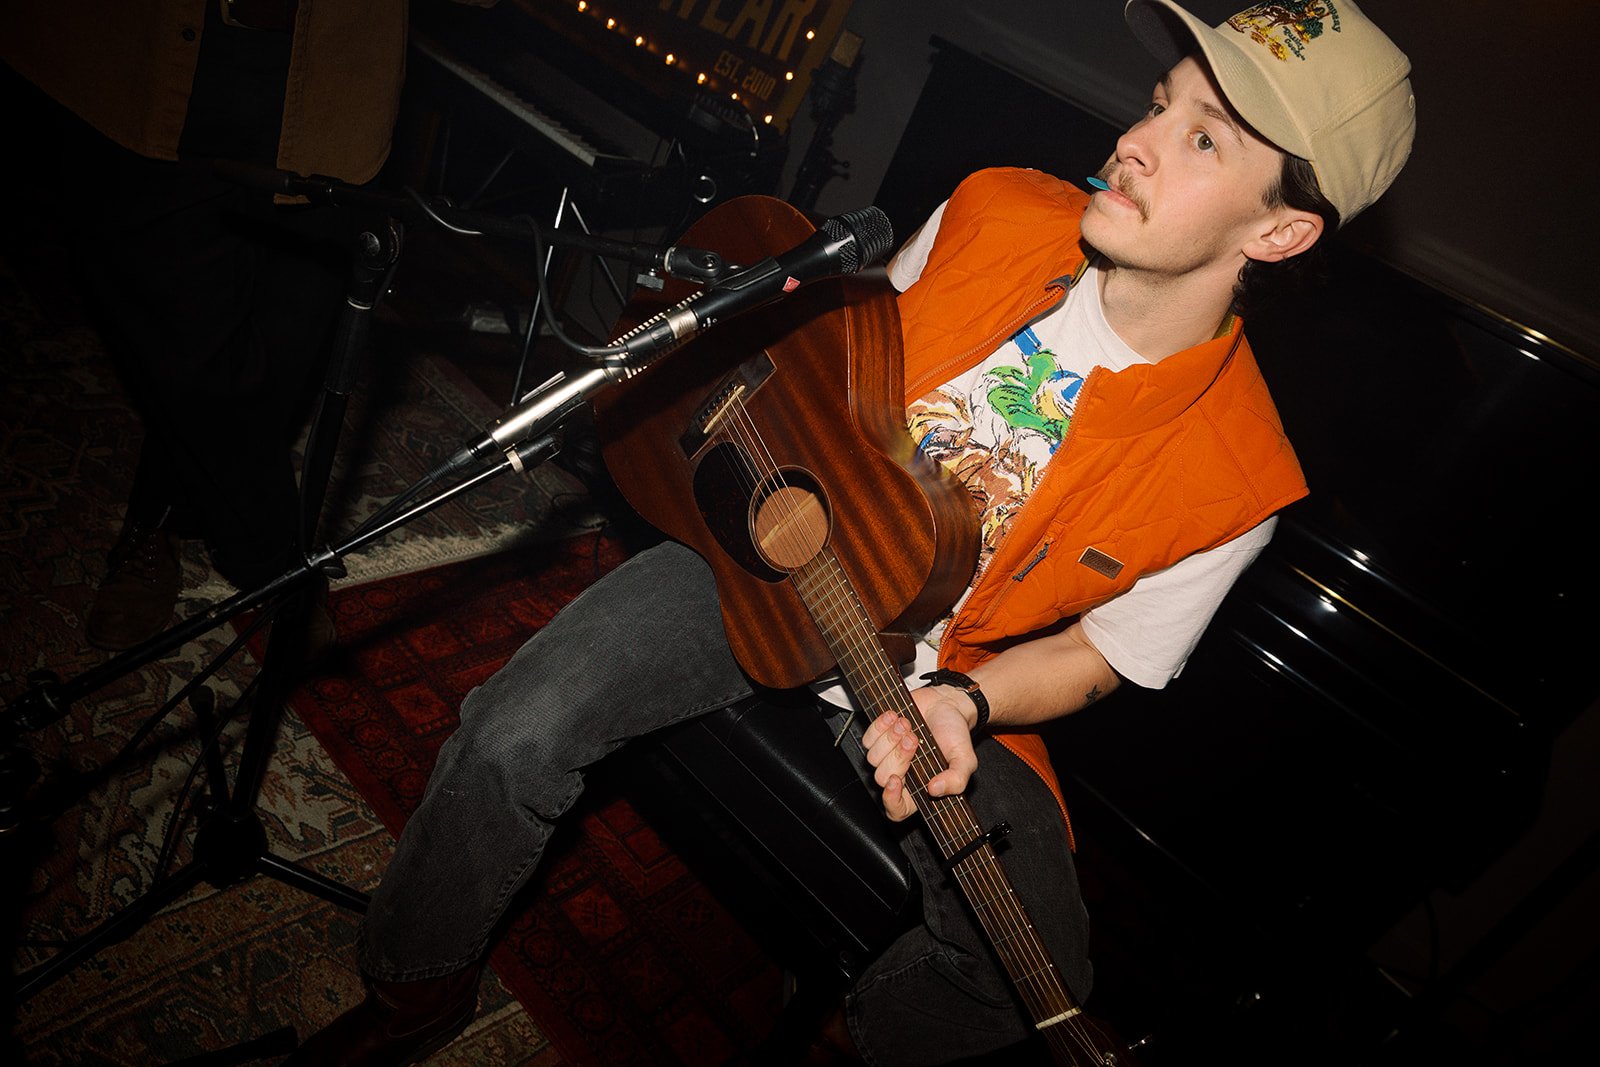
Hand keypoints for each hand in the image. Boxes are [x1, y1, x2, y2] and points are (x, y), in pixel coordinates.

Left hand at [860, 686, 980, 821]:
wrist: (947, 704)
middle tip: (914, 739)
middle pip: (883, 779)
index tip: (896, 780)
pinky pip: (868, 739)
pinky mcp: (879, 738)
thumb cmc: (955, 734)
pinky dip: (880, 726)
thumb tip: (935, 790)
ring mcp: (888, 756)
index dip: (891, 800)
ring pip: (873, 759)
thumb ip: (956, 779)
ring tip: (908, 724)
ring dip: (890, 739)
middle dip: (897, 757)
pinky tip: (895, 717)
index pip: (897, 809)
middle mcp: (902, 775)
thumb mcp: (965, 759)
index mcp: (920, 788)